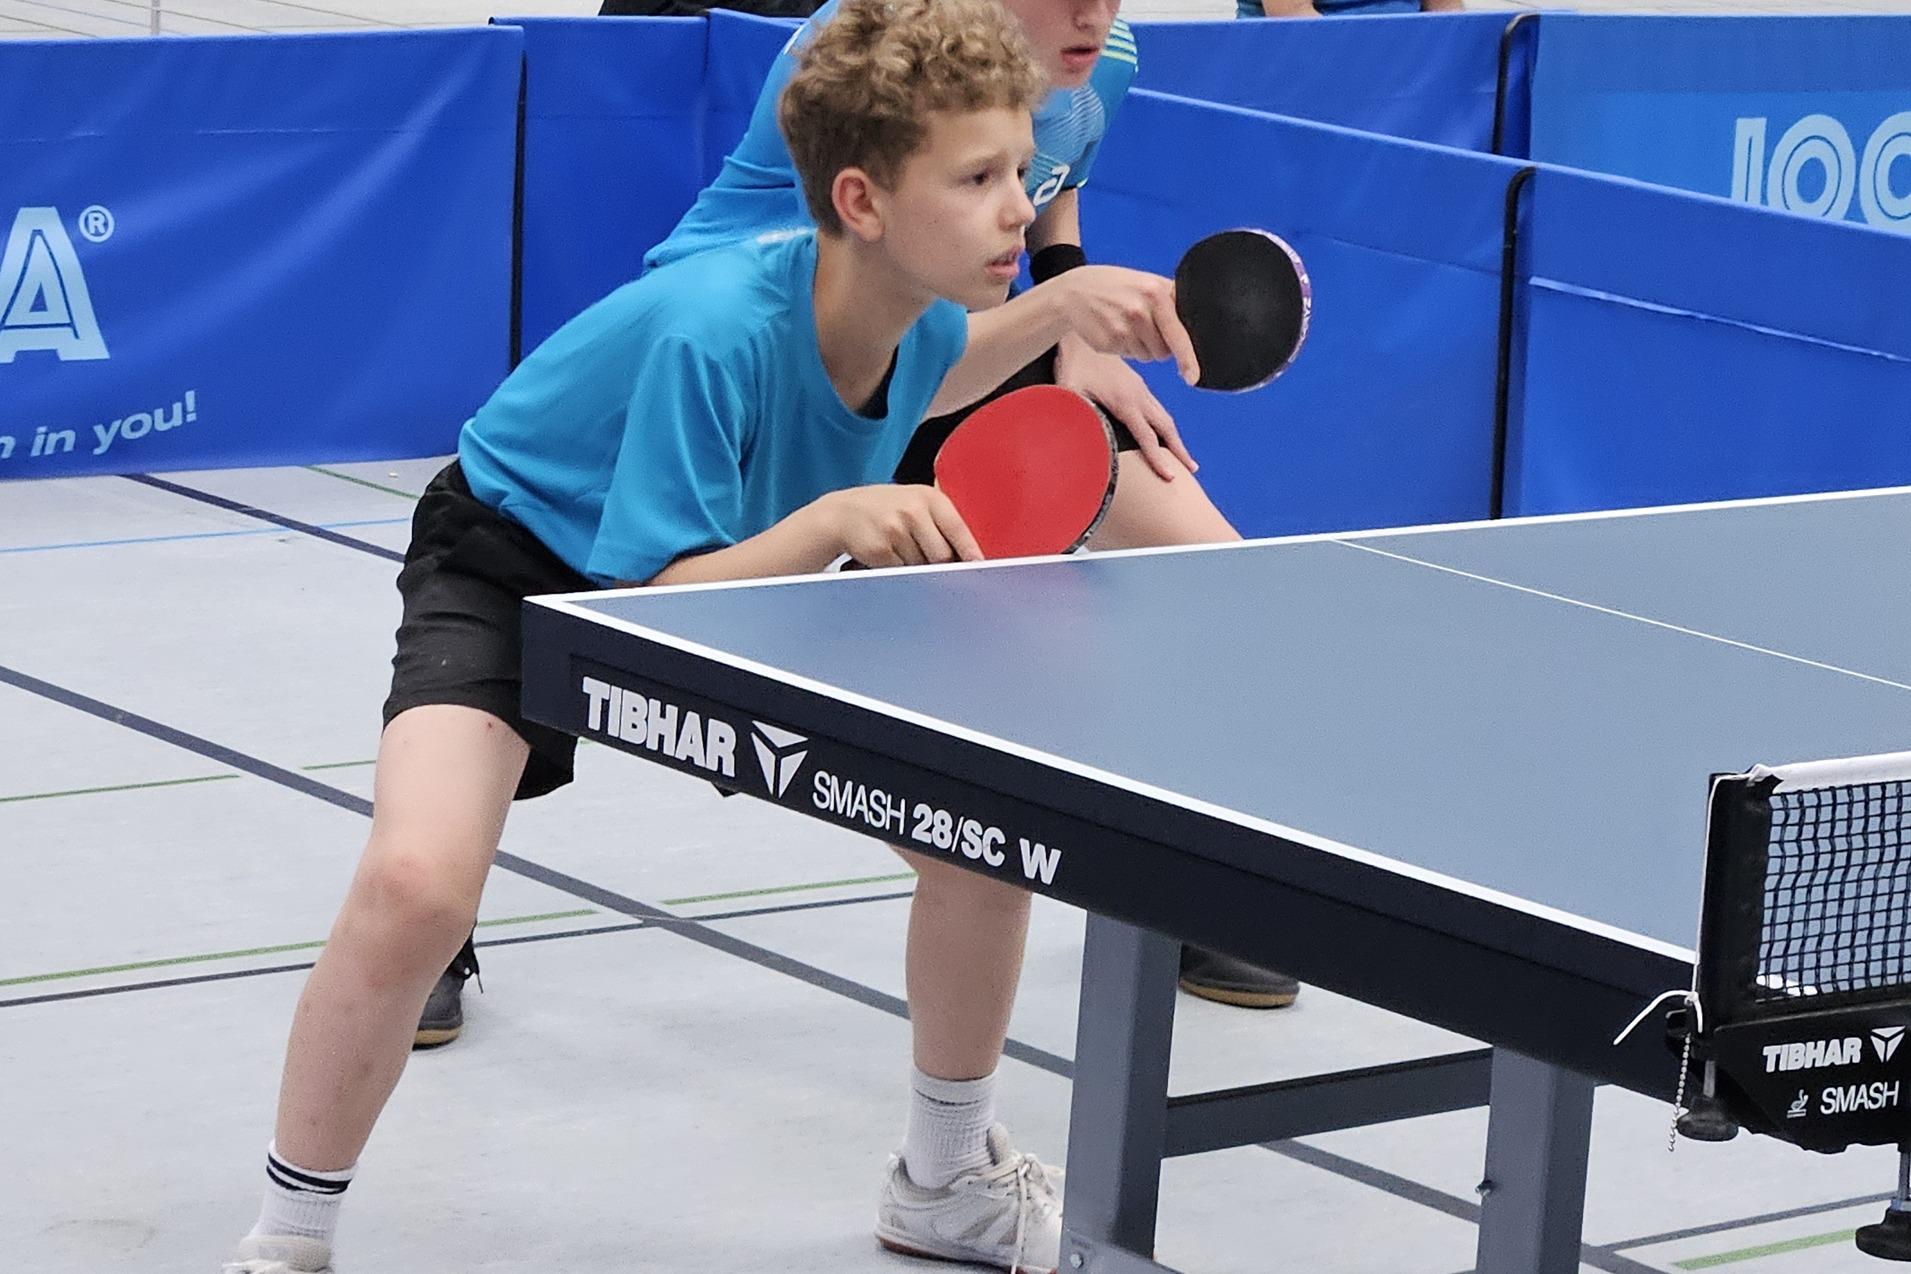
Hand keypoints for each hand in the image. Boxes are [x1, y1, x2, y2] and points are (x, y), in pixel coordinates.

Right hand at [819, 484, 982, 566]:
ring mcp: (894, 530)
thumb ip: (940, 521)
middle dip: (941, 566)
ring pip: (921, 566)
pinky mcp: (880, 550)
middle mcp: (912, 511)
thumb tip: (967, 556)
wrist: (842, 514)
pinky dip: (899, 572)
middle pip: (942, 555)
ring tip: (902, 553)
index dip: (970, 551)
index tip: (978, 566)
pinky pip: (901, 572)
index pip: (957, 528)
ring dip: (917, 568)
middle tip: (936, 567)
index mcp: (928, 497)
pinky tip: (889, 558)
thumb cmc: (886, 509)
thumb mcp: (914, 502)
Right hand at [1050, 266, 1200, 385]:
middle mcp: (1140, 310)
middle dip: (1161, 345)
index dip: (1188, 357)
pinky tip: (1115, 329)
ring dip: (1143, 347)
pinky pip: (1131, 356)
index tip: (1193, 377)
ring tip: (1127, 324)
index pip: (1179, 333)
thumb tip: (1194, 330)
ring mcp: (1123, 328)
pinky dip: (1126, 348)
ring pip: (1149, 356)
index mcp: (1155, 292)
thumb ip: (1171, 299)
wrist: (1074, 291)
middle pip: (1165, 351)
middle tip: (1145, 325)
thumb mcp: (1146, 282)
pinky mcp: (1109, 343)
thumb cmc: (1116, 287)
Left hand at [1053, 335, 1197, 481]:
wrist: (1080, 337)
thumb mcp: (1070, 392)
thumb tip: (1077, 439)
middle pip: (1166, 427)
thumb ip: (1077, 414)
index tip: (1169, 476)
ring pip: (1165, 416)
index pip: (1147, 436)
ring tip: (1184, 456)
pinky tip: (1165, 433)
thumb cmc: (1073, 364)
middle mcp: (1138, 395)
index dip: (1158, 458)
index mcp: (1125, 401)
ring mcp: (1140, 388)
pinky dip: (1165, 424)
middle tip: (1191, 469)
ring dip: (1175, 437)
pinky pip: (1158, 407)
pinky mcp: (1138, 384)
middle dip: (1180, 449)